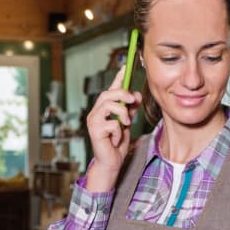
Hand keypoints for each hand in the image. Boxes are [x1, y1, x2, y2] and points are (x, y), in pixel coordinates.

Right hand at [84, 66, 141, 191]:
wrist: (111, 163)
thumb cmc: (117, 144)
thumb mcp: (127, 123)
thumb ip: (130, 109)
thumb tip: (136, 95)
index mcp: (104, 108)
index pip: (111, 89)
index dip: (118, 77)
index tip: (126, 66)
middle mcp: (96, 112)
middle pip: (108, 93)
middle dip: (123, 94)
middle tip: (133, 100)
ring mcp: (93, 120)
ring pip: (109, 105)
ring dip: (122, 113)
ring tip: (126, 124)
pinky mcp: (94, 130)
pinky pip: (112, 123)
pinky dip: (119, 131)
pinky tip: (116, 139)